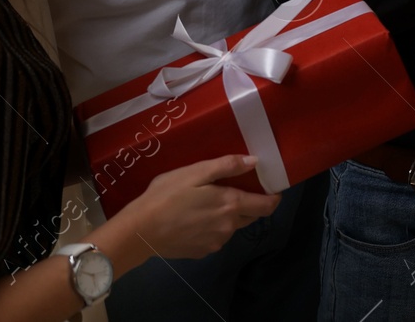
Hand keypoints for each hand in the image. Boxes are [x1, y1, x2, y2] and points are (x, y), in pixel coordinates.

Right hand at [104, 155, 280, 262]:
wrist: (140, 231)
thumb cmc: (167, 196)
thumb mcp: (195, 172)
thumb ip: (227, 166)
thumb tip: (254, 161)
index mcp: (231, 205)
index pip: (266, 206)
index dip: (274, 197)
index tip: (272, 188)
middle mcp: (229, 227)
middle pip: (251, 216)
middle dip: (249, 204)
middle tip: (234, 189)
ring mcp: (216, 243)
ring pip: (232, 227)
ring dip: (228, 216)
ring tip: (206, 203)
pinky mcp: (202, 252)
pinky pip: (216, 237)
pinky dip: (212, 228)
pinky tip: (194, 219)